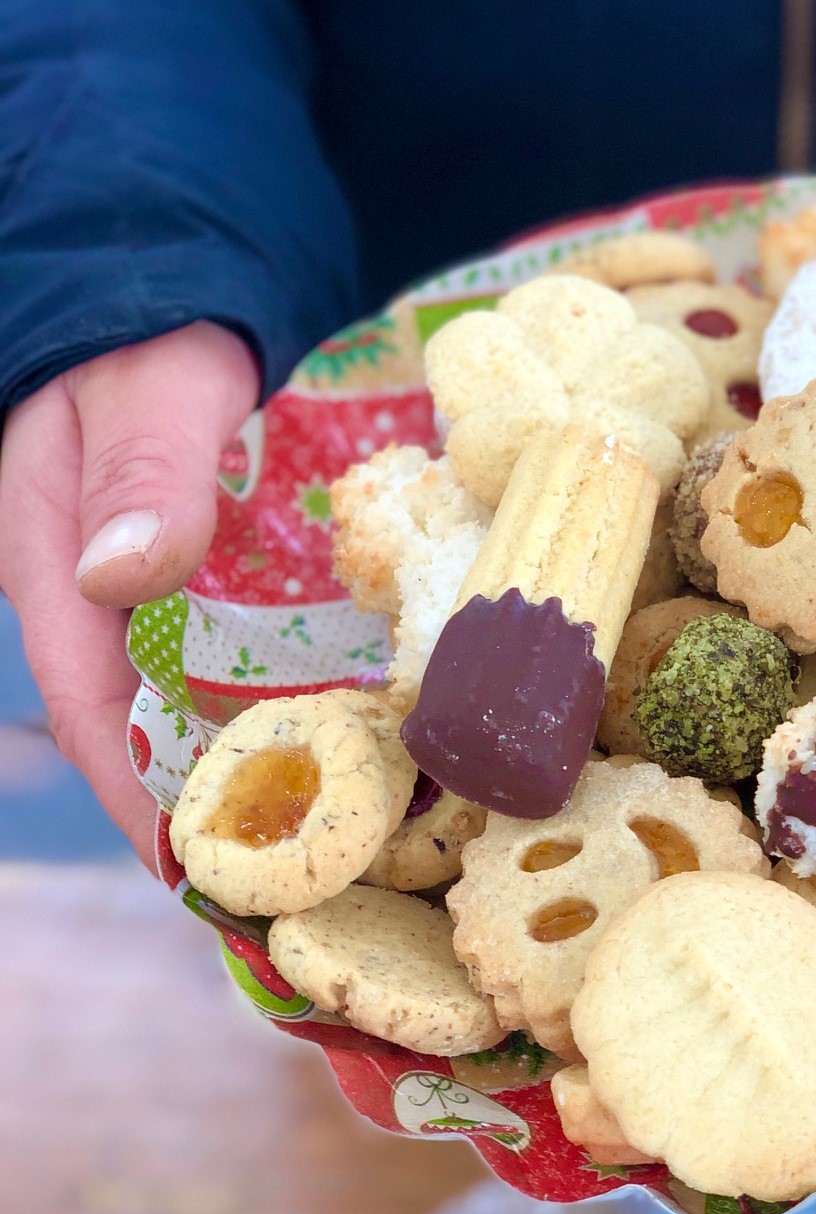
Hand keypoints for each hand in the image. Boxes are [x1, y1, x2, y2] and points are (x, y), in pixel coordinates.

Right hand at [0, 323, 258, 868]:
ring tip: (306, 830)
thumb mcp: (149, 392)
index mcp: (56, 561)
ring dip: (222, 764)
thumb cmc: (148, 330)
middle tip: (273, 875)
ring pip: (170, 696)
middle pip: (132, 722)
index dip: (135, 793)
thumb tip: (121, 579)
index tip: (190, 867)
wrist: (158, 285)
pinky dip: (244, 706)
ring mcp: (130, 582)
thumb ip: (143, 475)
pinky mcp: (175, 571)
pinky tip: (308, 737)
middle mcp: (88, 589)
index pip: (90, 706)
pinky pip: (202, 658)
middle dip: (189, 801)